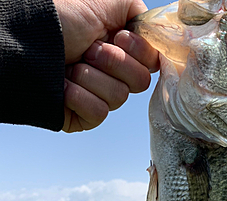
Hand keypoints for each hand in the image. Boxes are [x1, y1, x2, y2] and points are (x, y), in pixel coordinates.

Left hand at [53, 0, 158, 132]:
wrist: (26, 42)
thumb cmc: (60, 18)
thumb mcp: (107, 0)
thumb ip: (136, 12)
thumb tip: (151, 29)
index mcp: (119, 47)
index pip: (151, 62)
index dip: (138, 51)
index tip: (117, 37)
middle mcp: (111, 72)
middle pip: (140, 82)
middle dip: (114, 62)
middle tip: (89, 50)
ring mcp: (98, 95)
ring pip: (119, 97)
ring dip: (92, 77)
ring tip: (71, 67)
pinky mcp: (84, 116)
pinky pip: (99, 113)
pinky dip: (80, 97)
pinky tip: (64, 86)